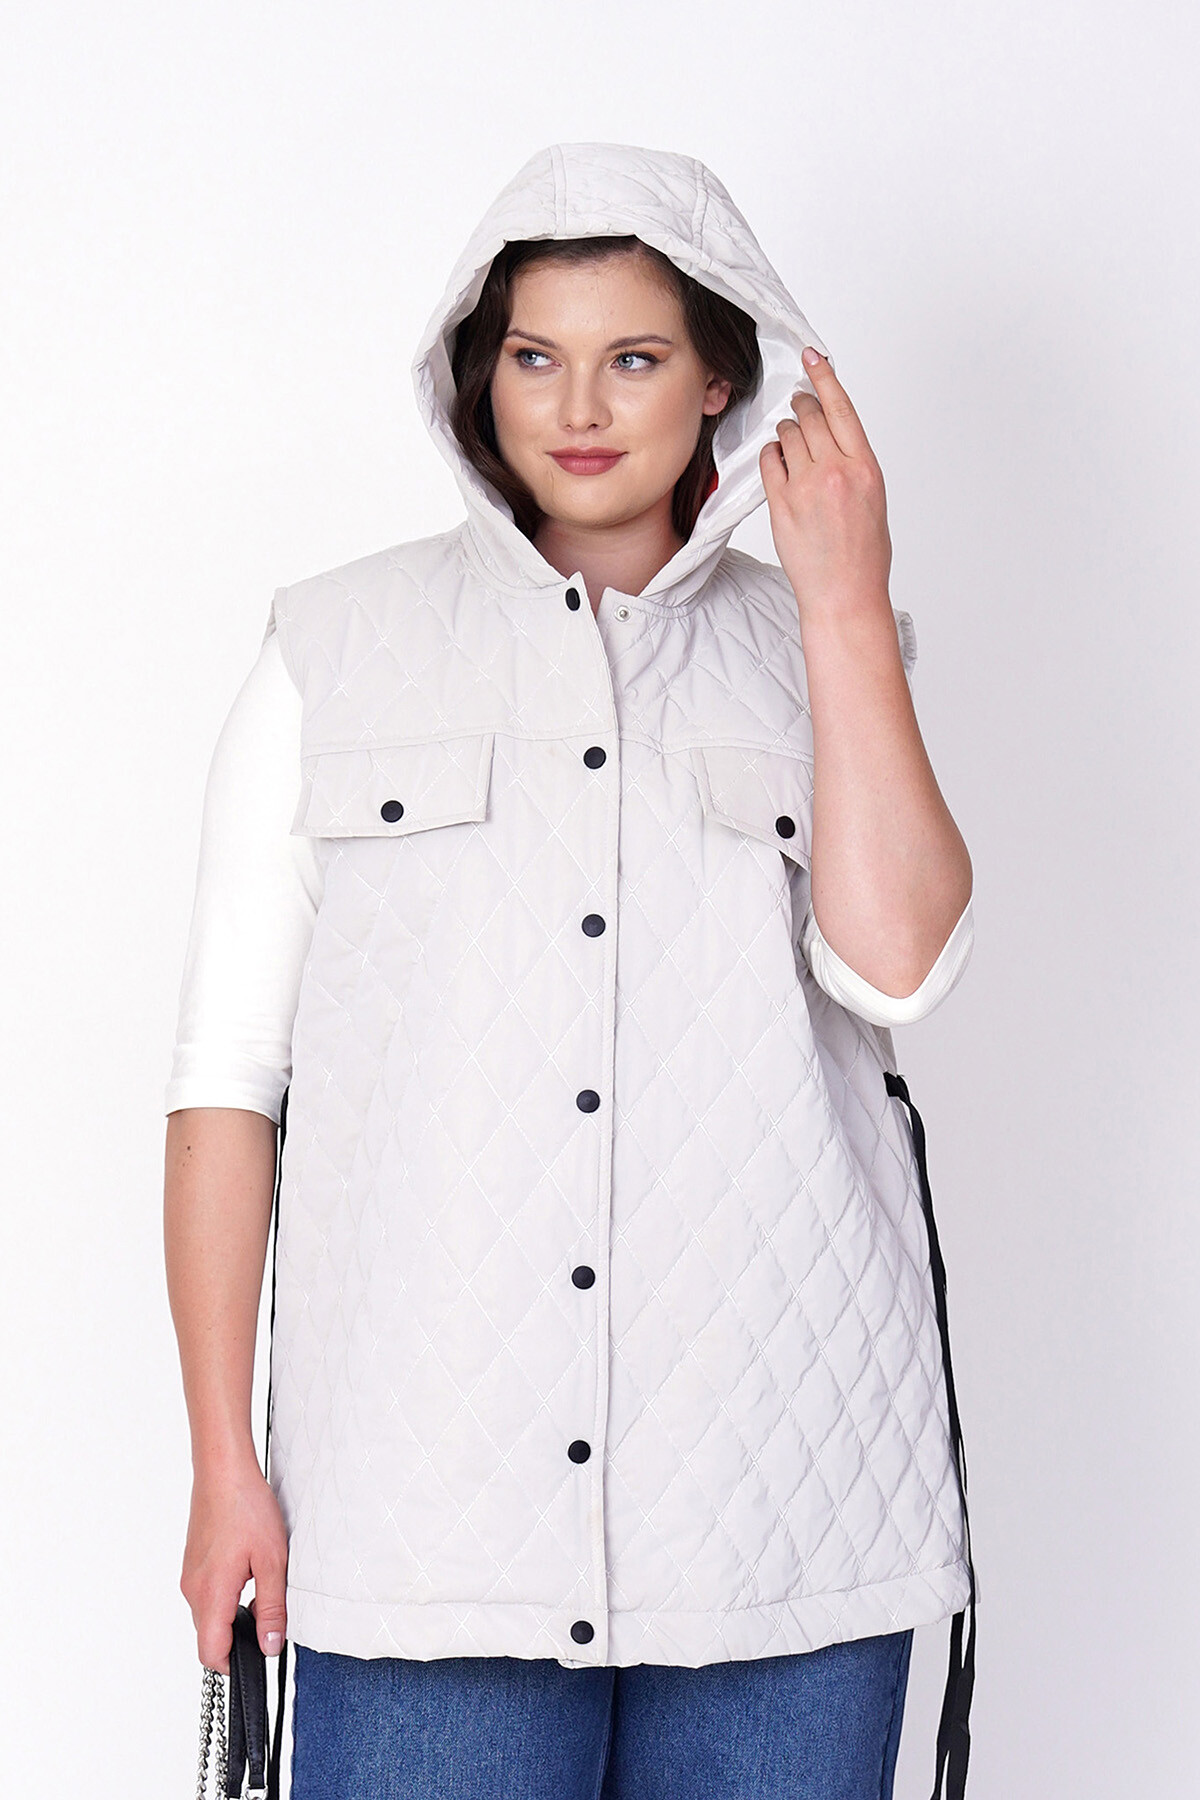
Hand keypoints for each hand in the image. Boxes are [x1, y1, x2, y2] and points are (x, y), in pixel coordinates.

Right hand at [180, 1456, 288, 1672]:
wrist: (223, 1470)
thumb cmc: (247, 1508)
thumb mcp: (273, 1561)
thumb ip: (272, 1608)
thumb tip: (270, 1646)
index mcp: (211, 1595)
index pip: (211, 1654)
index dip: (233, 1665)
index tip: (257, 1657)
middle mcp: (193, 1590)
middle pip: (209, 1636)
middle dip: (237, 1638)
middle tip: (268, 1619)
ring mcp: (190, 1576)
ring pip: (208, 1614)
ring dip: (232, 1614)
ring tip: (260, 1587)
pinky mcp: (192, 1563)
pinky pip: (205, 1594)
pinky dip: (224, 1596)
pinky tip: (246, 1571)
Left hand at [760, 347, 892, 616]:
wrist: (844, 595)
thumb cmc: (863, 556)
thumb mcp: (874, 500)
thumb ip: (854, 464)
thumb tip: (833, 438)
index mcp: (866, 467)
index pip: (842, 408)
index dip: (825, 377)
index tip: (813, 356)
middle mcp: (836, 471)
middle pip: (811, 416)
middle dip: (802, 404)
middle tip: (799, 402)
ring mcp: (805, 486)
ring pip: (787, 435)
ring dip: (786, 430)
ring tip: (791, 443)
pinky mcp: (780, 503)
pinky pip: (769, 461)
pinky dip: (772, 455)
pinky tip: (778, 462)